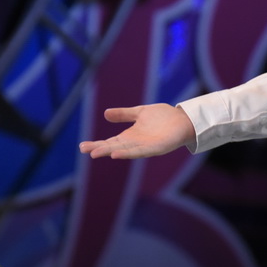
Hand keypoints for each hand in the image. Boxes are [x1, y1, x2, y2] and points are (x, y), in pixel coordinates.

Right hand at [78, 104, 195, 158]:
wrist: (183, 119)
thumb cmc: (163, 117)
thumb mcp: (139, 112)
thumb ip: (124, 114)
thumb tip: (105, 114)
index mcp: (131, 136)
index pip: (111, 141)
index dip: (97, 143)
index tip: (82, 146)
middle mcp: (136, 143)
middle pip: (114, 147)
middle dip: (100, 148)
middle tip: (85, 150)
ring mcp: (145, 147)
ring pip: (125, 150)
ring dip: (111, 151)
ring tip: (97, 152)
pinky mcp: (156, 148)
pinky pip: (140, 152)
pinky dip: (128, 153)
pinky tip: (117, 154)